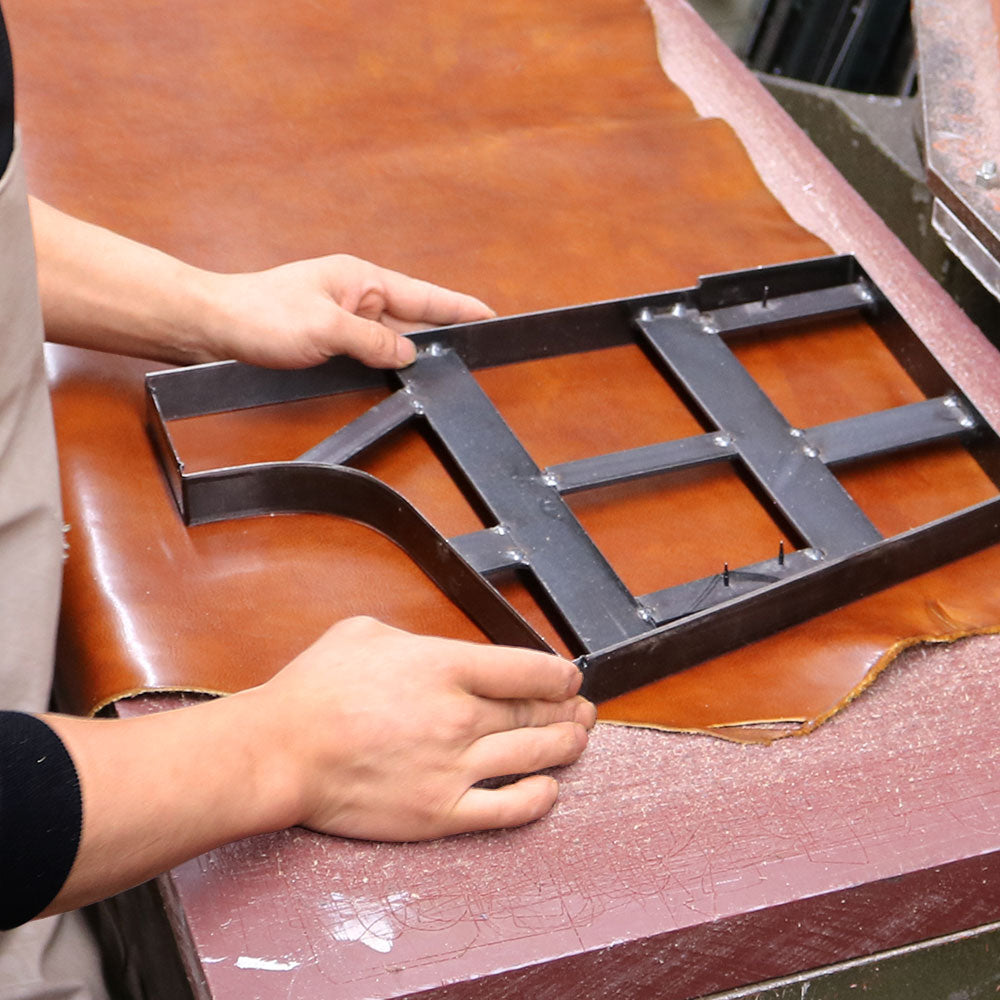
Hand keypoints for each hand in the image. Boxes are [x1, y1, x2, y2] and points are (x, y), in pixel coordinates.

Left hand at [200, 255, 494, 369]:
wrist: (212, 327)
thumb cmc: (259, 315)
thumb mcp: (326, 329)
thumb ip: (373, 341)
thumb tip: (407, 354)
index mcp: (360, 278)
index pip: (422, 295)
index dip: (458, 307)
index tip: (489, 315)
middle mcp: (355, 295)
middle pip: (411, 317)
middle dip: (439, 334)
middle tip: (472, 351)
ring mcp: (341, 316)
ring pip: (389, 338)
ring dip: (406, 352)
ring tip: (436, 367)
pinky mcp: (327, 338)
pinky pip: (368, 350)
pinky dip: (382, 362)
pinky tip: (391, 374)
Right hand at [248, 616, 595, 840]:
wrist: (280, 751)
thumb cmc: (314, 691)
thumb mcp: (365, 632)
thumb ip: (416, 637)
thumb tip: (441, 651)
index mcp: (446, 667)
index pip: (529, 669)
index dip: (560, 675)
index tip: (567, 678)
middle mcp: (460, 716)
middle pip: (537, 712)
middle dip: (569, 709)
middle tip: (581, 709)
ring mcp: (455, 767)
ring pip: (535, 756)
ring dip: (566, 746)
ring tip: (578, 739)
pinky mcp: (441, 811)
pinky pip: (508, 809)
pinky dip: (539, 798)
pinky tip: (548, 788)